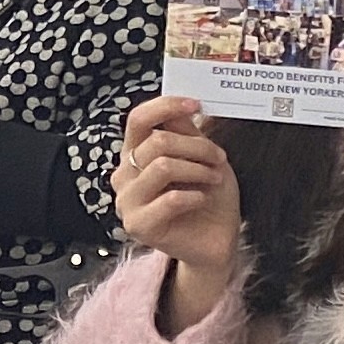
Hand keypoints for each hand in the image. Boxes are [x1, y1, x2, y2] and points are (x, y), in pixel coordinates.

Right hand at [117, 96, 241, 329]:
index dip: (165, 106)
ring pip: (162, 167)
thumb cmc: (208, 197)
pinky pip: (169, 199)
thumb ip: (186, 133)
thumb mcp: (202, 158)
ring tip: (215, 179)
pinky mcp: (138, 225)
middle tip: (219, 159)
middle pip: (157, 142)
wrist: (216, 240)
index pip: (137, 120)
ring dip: (198, 170)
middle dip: (197, 147)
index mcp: (134, 155)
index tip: (196, 104)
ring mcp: (127, 201)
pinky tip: (202, 200)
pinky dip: (195, 195)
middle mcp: (124, 175)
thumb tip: (181, 103)